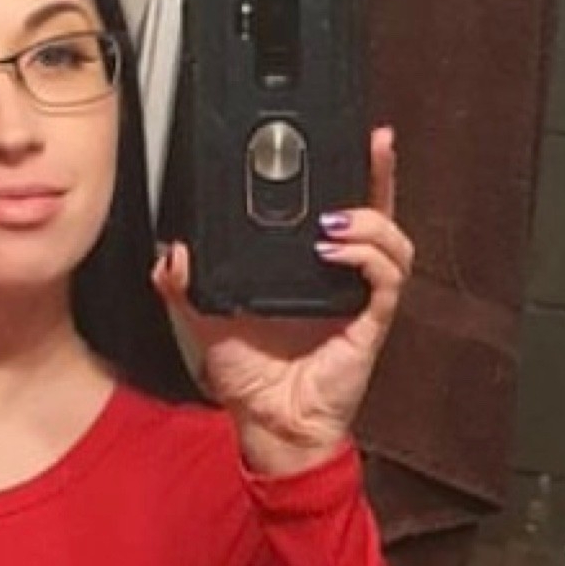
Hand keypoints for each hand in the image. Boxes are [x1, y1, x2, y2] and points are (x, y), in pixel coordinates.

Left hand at [152, 126, 413, 476]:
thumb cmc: (254, 379)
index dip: (352, 176)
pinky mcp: (370, 325)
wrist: (270, 426)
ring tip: (335, 217)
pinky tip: (339, 249)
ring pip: (393, 242)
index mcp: (316, 274)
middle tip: (374, 141)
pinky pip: (386, 281)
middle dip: (381, 174)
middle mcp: (346, 281)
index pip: (344, 212)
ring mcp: (363, 301)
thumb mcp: (211, 322)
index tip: (349, 139)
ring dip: (370, 219)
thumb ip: (188, 287)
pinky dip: (368, 257)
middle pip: (382, 213)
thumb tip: (170, 255)